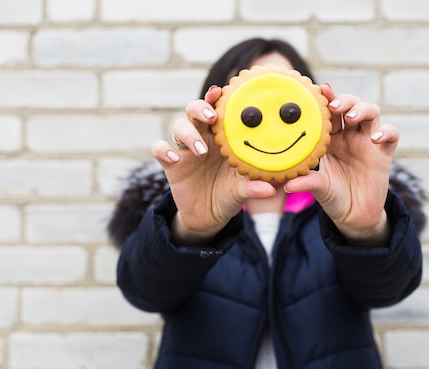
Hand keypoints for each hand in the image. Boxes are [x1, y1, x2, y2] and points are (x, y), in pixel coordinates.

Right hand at [152, 86, 275, 244]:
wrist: (209, 217)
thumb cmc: (230, 194)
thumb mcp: (242, 191)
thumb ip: (253, 187)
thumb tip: (269, 190)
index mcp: (222, 136)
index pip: (218, 109)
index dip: (217, 98)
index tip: (221, 92)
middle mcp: (203, 137)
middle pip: (195, 110)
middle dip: (201, 108)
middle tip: (212, 117)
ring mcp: (185, 149)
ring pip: (178, 126)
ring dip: (188, 133)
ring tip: (201, 150)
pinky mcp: (171, 164)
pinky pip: (159, 149)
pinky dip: (162, 149)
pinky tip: (173, 157)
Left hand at [284, 83, 398, 245]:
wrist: (355, 216)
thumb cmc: (334, 197)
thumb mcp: (319, 189)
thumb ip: (307, 183)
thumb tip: (287, 185)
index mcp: (331, 139)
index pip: (329, 112)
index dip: (326, 99)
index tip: (318, 90)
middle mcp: (350, 136)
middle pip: (351, 105)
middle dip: (344, 100)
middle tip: (334, 105)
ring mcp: (368, 143)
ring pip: (371, 113)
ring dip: (362, 110)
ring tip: (351, 117)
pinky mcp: (384, 154)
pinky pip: (392, 135)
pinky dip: (386, 131)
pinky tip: (375, 138)